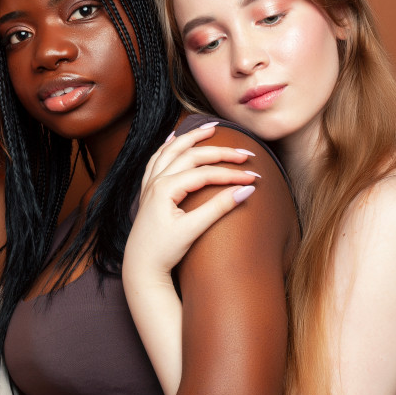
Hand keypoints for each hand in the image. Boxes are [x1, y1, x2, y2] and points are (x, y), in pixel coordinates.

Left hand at [125, 123, 258, 275]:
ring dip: (191, 138)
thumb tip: (246, 191)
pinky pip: (156, 159)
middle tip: (244, 153)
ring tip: (210, 129)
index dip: (231, 174)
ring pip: (171, 151)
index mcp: (165, 188)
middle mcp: (155, 181)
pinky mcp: (148, 190)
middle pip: (190, 156)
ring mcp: (149, 184)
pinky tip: (173, 138)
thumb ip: (219, 208)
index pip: (205, 173)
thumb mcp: (193, 230)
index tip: (254, 179)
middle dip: (219, 152)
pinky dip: (167, 146)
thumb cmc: (164, 250)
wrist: (141, 265)